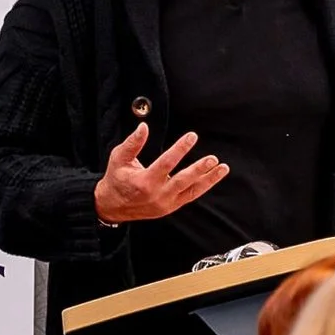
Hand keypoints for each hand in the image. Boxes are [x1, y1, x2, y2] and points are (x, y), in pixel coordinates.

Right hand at [95, 123, 226, 224]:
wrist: (112, 206)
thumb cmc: (117, 180)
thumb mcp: (118, 158)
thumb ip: (132, 143)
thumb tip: (143, 127)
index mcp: (144, 182)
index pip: (166, 163)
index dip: (180, 148)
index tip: (192, 136)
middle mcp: (157, 194)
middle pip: (183, 180)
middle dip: (199, 168)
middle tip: (212, 158)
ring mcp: (166, 203)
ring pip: (192, 191)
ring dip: (209, 179)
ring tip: (222, 168)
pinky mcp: (170, 207)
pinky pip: (191, 196)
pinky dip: (203, 187)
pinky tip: (213, 177)